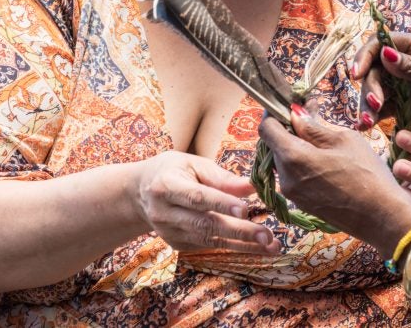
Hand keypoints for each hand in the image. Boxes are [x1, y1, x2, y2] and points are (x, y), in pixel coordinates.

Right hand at [133, 151, 278, 253]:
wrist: (141, 192)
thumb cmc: (173, 171)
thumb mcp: (194, 164)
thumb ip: (222, 177)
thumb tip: (252, 186)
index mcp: (167, 185)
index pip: (197, 197)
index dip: (221, 204)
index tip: (245, 210)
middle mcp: (165, 213)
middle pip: (205, 224)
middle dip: (239, 232)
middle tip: (267, 235)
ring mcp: (169, 232)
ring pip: (209, 241)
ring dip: (242, 245)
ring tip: (269, 245)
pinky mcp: (177, 244)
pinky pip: (208, 246)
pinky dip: (233, 247)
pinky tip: (255, 246)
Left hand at [259, 107, 410, 255]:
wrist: (382, 218)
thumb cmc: (367, 174)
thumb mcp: (343, 139)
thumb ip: (313, 126)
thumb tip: (295, 113)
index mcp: (292, 157)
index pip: (266, 128)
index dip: (274, 112)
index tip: (291, 104)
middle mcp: (285, 177)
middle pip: (274, 144)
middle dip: (288, 128)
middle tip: (312, 116)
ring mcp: (292, 193)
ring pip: (284, 160)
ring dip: (296, 145)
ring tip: (323, 138)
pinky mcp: (302, 203)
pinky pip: (293, 175)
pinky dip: (303, 162)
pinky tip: (326, 159)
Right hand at [353, 32, 410, 157]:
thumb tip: (385, 53)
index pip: (385, 41)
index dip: (367, 55)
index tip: (357, 73)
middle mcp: (409, 62)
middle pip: (375, 67)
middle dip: (370, 85)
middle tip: (375, 104)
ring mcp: (404, 84)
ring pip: (375, 88)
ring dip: (367, 103)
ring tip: (367, 121)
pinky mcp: (402, 104)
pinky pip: (381, 107)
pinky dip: (371, 115)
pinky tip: (366, 125)